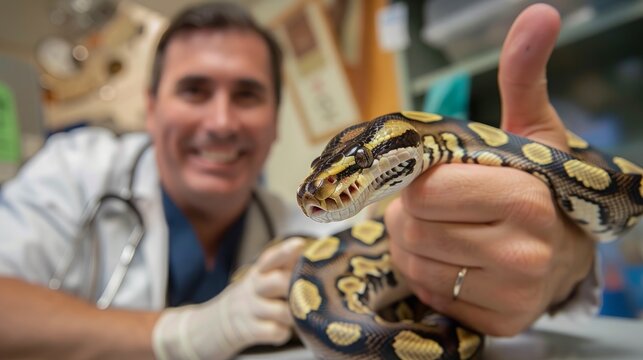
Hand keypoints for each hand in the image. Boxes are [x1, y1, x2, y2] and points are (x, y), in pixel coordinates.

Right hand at [152, 237, 305, 359]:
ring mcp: (249, 310)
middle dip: (296, 287)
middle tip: (310, 294)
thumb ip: (283, 267)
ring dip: (295, 316)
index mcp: (258, 272)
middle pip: (277, 281)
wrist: (209, 326)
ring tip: (297, 318)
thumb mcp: (258, 279)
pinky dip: (283, 333)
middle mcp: (253, 288)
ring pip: (281, 310)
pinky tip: (281, 330)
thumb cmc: (248, 300)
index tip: (300, 243)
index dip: (286, 250)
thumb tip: (313, 256)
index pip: (271, 258)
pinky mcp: (247, 331)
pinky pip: (274, 331)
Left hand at [385, 4, 594, 336]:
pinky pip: (424, 291)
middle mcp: (521, 254)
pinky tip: (454, 260)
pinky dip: (427, 272)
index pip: (425, 190)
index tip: (438, 176)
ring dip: (414, 241)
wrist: (570, 251)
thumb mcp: (533, 131)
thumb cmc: (541, 187)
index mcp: (523, 198)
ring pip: (410, 260)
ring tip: (447, 230)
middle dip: (413, 211)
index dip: (422, 181)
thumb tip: (539, 14)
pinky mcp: (494, 324)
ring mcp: (508, 295)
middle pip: (410, 226)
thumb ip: (523, 77)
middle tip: (439, 205)